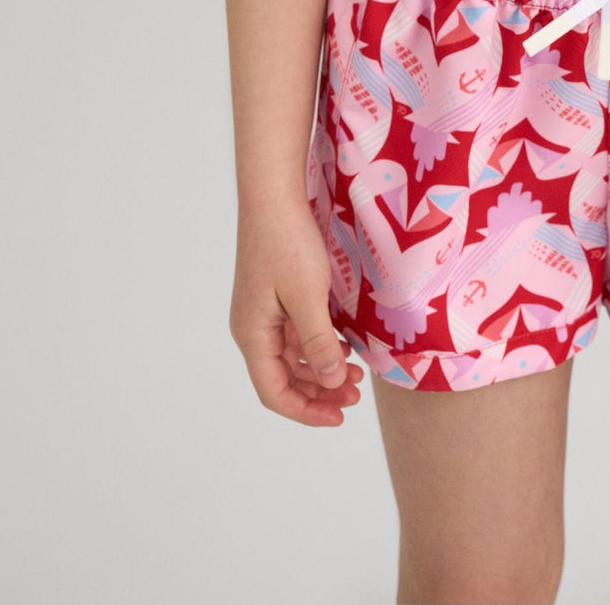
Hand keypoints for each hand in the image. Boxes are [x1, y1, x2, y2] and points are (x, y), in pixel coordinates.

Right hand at [230, 200, 365, 425]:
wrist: (273, 194)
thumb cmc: (287, 242)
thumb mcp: (308, 296)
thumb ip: (319, 343)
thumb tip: (332, 382)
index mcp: (253, 334)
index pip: (274, 392)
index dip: (306, 411)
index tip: (340, 416)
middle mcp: (253, 328)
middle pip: (283, 378)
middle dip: (319, 391)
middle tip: (356, 394)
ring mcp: (262, 311)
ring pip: (291, 357)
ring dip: (321, 368)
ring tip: (356, 373)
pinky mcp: (274, 296)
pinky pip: (295, 334)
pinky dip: (318, 345)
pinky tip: (343, 343)